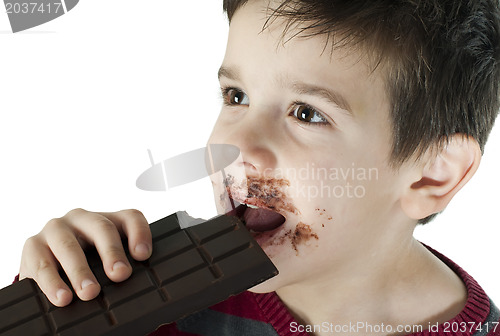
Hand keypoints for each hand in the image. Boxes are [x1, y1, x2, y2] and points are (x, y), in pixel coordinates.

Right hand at [19, 208, 151, 306]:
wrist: (46, 267)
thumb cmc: (87, 263)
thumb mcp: (106, 260)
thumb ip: (121, 266)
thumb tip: (134, 286)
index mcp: (107, 219)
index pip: (131, 218)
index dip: (140, 233)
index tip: (143, 255)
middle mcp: (82, 218)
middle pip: (102, 228)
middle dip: (112, 252)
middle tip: (120, 274)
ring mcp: (56, 229)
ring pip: (69, 245)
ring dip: (80, 271)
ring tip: (90, 292)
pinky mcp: (33, 245)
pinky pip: (42, 264)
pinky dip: (53, 283)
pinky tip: (63, 298)